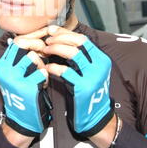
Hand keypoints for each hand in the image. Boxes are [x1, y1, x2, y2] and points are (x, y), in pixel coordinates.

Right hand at [0, 29, 51, 138]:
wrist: (21, 120)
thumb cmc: (22, 95)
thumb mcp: (15, 75)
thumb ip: (20, 58)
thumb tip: (33, 38)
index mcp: (2, 65)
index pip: (15, 41)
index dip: (31, 39)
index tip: (40, 42)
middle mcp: (5, 70)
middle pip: (22, 44)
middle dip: (36, 46)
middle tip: (43, 53)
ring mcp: (14, 78)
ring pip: (33, 57)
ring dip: (41, 64)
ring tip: (40, 74)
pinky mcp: (25, 87)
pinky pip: (42, 72)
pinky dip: (45, 77)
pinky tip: (41, 85)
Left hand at [44, 26, 114, 140]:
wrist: (95, 116)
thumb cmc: (86, 92)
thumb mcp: (88, 72)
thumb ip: (79, 57)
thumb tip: (60, 39)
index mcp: (101, 59)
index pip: (83, 39)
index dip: (66, 33)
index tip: (52, 31)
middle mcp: (100, 65)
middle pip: (79, 42)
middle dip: (60, 38)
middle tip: (47, 40)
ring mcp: (93, 76)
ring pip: (73, 53)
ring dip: (56, 49)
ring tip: (46, 50)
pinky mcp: (83, 87)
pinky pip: (65, 71)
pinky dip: (54, 67)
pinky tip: (47, 67)